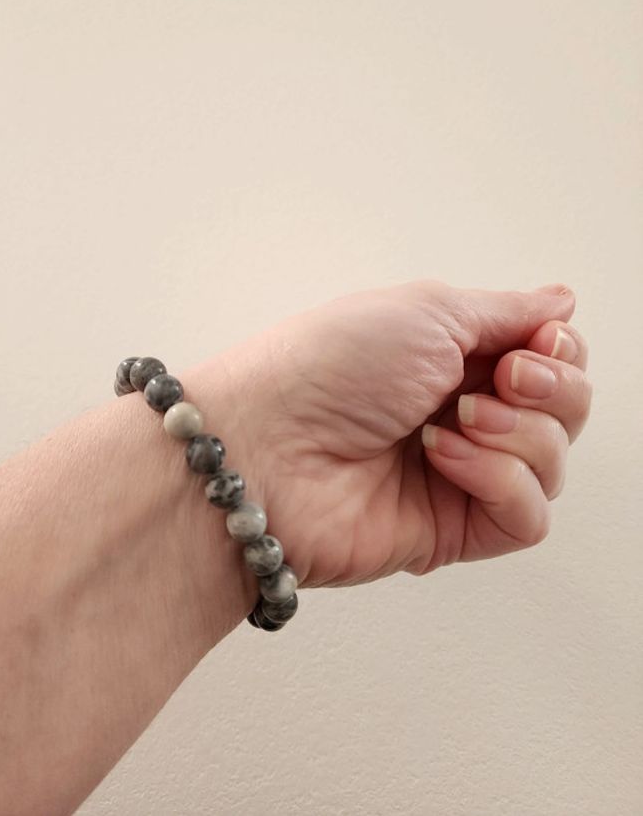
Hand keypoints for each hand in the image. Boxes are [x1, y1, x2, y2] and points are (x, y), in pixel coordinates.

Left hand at [188, 280, 591, 588]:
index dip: (559, 352)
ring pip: (554, 462)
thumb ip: (507, 313)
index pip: (551, 357)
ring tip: (453, 421)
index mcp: (455, 355)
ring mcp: (461, 473)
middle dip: (550, 390)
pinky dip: (499, 481)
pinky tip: (444, 460)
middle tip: (500, 381)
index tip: (534, 346)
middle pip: (564, 409)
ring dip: (517, 434)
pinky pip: (528, 515)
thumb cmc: (329, 366)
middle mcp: (464, 412)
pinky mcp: (453, 528)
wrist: (268, 447)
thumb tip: (562, 303)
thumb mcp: (428, 312)